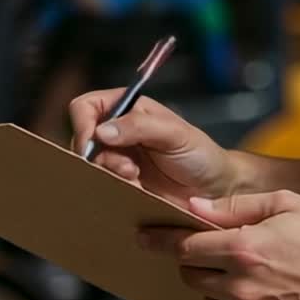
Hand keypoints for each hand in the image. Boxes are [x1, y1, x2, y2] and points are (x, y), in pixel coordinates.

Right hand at [69, 91, 235, 208]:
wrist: (216, 192)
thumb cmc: (201, 155)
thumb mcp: (175, 134)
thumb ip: (140, 126)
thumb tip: (102, 131)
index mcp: (127, 109)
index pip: (86, 107)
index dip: (83, 124)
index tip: (94, 144)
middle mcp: (117, 133)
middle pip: (82, 140)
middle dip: (100, 157)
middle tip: (128, 170)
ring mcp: (117, 161)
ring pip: (90, 167)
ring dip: (108, 176)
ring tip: (136, 180)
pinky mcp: (119, 187)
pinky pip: (99, 189)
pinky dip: (112, 192)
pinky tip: (136, 192)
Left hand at [142, 190, 299, 299]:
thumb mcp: (286, 204)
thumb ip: (236, 207)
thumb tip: (195, 208)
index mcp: (244, 248)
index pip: (187, 247)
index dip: (163, 240)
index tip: (144, 237)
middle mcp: (242, 287)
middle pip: (192, 277)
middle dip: (196, 262)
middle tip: (214, 251)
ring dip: (217, 288)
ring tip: (248, 274)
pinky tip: (264, 296)